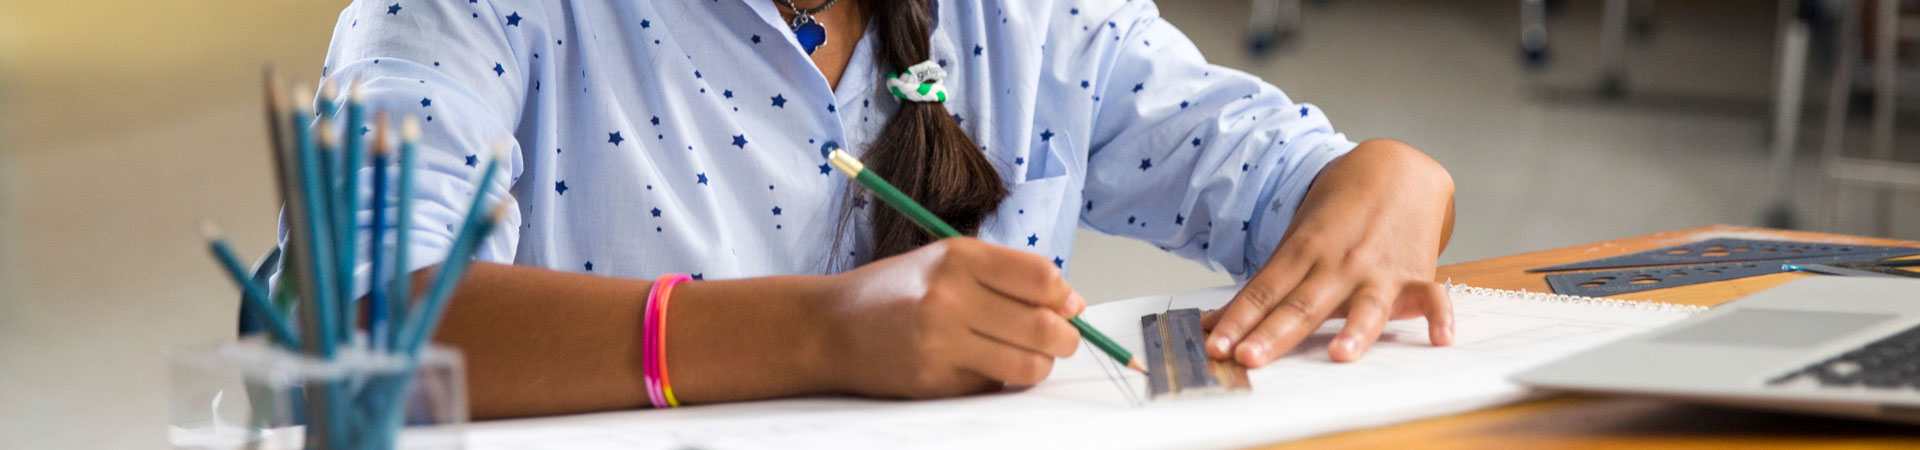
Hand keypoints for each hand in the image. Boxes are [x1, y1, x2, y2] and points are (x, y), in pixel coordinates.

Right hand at [818, 237, 1083, 397]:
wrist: (829, 328)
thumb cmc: (893, 292)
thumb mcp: (945, 262)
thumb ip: (1006, 276)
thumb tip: (1072, 302)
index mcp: (958, 257)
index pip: (1042, 278)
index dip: (1065, 297)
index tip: (1068, 306)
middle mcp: (949, 296)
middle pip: (1043, 326)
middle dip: (1066, 338)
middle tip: (1063, 340)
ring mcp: (940, 342)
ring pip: (1028, 364)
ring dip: (1041, 365)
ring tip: (1030, 356)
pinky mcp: (933, 380)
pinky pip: (993, 385)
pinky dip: (1000, 378)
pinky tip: (983, 365)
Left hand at [1203, 140, 1456, 367]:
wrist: (1396, 169)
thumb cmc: (1338, 214)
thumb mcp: (1296, 240)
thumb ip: (1263, 288)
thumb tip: (1216, 324)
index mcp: (1303, 252)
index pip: (1264, 291)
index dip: (1239, 319)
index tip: (1215, 345)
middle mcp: (1338, 263)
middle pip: (1302, 303)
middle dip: (1274, 333)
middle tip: (1250, 358)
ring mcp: (1379, 269)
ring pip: (1365, 304)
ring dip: (1355, 330)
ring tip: (1340, 354)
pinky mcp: (1416, 273)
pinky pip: (1431, 296)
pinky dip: (1439, 315)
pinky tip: (1440, 337)